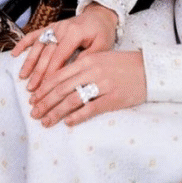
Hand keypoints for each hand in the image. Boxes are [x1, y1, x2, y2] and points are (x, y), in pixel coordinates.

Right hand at [11, 3, 117, 91]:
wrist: (100, 15)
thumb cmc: (102, 32)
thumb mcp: (102, 46)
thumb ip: (88, 59)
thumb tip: (73, 73)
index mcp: (74, 33)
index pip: (59, 56)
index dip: (51, 73)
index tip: (45, 88)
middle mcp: (61, 29)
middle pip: (46, 53)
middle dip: (38, 72)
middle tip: (32, 89)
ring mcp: (54, 27)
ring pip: (38, 46)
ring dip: (29, 62)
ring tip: (23, 77)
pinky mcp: (51, 27)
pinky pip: (34, 34)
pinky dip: (23, 43)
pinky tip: (14, 53)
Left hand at [29, 49, 145, 127]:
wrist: (148, 69)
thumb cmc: (121, 65)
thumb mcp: (99, 59)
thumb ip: (80, 68)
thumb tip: (58, 82)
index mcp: (87, 61)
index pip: (59, 75)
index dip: (44, 88)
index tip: (33, 98)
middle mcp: (92, 71)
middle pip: (61, 88)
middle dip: (45, 102)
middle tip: (33, 113)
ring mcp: (102, 85)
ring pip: (72, 99)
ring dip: (56, 112)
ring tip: (45, 121)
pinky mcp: (113, 99)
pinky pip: (91, 109)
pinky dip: (77, 116)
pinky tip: (68, 122)